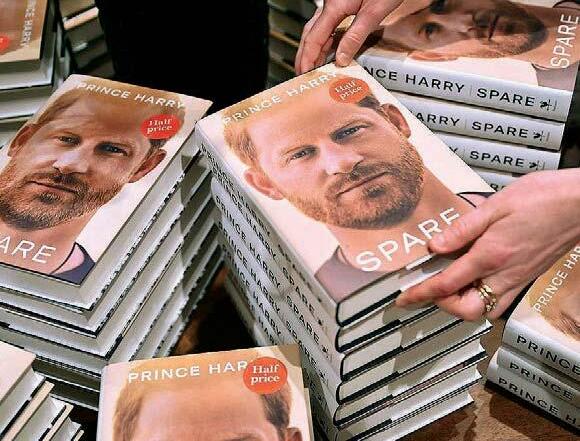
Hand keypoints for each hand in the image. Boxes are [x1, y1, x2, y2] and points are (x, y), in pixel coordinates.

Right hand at [295, 0, 404, 73]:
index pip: (314, 38)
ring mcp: (334, 3)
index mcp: (334, 6)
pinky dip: (324, 41)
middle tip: (303, 74)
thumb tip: (342, 59)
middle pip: (310, 34)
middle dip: (304, 56)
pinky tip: (327, 51)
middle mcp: (330, 4)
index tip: (305, 74)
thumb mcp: (374, 11)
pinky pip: (327, 25)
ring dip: (313, 49)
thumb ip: (356, 36)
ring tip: (313, 67)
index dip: (308, 58)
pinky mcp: (342, 3)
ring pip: (317, 29)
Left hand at [396, 169, 579, 320]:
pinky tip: (473, 279)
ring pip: (484, 310)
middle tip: (428, 288)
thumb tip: (435, 244)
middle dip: (442, 305)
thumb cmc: (545, 198)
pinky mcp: (527, 277)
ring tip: (448, 284)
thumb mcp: (495, 205)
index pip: (446, 284)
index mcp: (490, 255)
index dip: (420, 294)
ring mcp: (518, 279)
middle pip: (466, 310)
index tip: (404, 298)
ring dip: (462, 303)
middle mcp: (504, 274)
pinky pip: (500, 300)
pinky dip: (481, 297)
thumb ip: (462, 229)